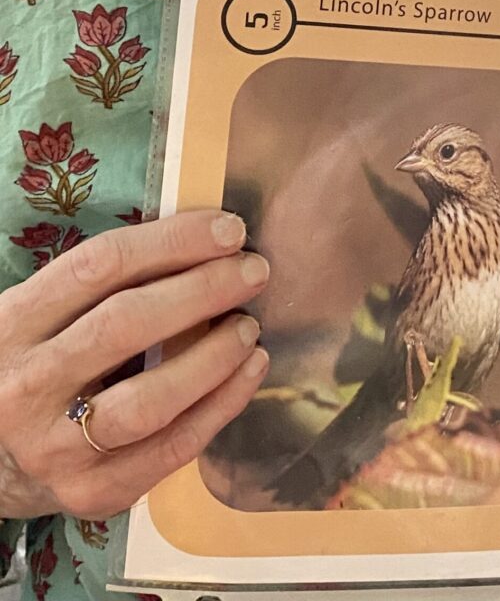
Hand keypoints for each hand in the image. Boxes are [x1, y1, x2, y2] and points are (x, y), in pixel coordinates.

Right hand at [0, 210, 269, 519]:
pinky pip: (173, 446)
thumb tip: (207, 240)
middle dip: (203, 290)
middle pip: (126, 324)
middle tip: (254, 271)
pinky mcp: (93, 491)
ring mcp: (56, 446)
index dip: (172, 242)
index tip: (228, 230)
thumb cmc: (39, 365)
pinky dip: (223, 403)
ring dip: (214, 355)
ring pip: (150, 398)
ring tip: (249, 326)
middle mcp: (26, 386)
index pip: (98, 267)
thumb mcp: (46, 316)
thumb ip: (107, 284)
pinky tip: (250, 369)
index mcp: (13, 324)